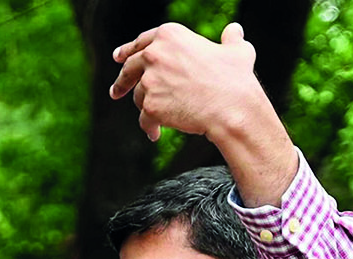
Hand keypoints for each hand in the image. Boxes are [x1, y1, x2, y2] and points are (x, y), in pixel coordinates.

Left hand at [110, 22, 267, 143]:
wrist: (231, 107)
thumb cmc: (236, 79)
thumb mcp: (236, 51)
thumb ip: (231, 40)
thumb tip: (234, 31)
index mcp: (170, 35)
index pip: (142, 42)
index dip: (127, 50)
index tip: (118, 58)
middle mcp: (154, 54)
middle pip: (129, 68)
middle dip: (121, 81)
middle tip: (116, 91)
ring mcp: (149, 81)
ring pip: (139, 96)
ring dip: (147, 106)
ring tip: (163, 115)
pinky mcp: (149, 106)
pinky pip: (144, 119)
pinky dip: (149, 127)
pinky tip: (155, 134)